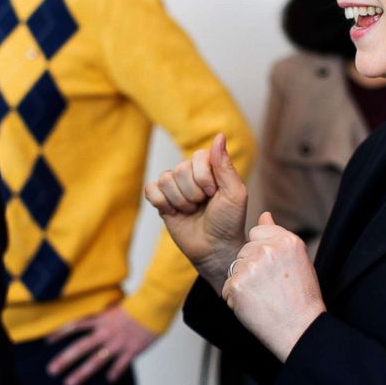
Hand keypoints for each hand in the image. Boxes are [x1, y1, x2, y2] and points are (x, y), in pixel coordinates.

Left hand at [45, 306, 157, 384]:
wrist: (154, 306)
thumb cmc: (136, 305)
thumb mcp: (116, 306)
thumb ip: (104, 315)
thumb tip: (95, 318)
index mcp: (102, 319)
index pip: (76, 325)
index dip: (61, 332)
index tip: (47, 341)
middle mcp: (106, 332)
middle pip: (81, 347)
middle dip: (65, 359)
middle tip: (51, 370)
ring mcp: (118, 343)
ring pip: (96, 361)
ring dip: (81, 373)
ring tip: (69, 384)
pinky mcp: (131, 350)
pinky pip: (120, 365)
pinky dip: (114, 373)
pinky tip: (108, 381)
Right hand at [144, 134, 247, 290]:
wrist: (215, 249)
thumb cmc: (229, 221)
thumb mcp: (234, 193)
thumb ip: (224, 165)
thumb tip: (219, 135)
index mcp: (210, 168)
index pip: (197, 157)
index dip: (203, 177)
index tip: (214, 194)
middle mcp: (192, 174)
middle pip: (179, 170)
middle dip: (192, 193)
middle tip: (203, 206)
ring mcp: (176, 187)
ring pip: (165, 180)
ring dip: (179, 201)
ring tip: (191, 211)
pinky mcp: (162, 201)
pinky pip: (150, 190)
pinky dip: (161, 203)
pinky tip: (174, 213)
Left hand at [222, 212, 326, 361]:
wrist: (300, 329)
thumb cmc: (301, 298)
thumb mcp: (297, 259)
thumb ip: (277, 235)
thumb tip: (264, 215)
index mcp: (286, 240)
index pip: (256, 233)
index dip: (261, 253)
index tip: (273, 270)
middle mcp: (268, 249)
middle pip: (243, 250)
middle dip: (250, 267)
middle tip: (270, 287)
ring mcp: (251, 266)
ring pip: (234, 267)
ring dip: (242, 282)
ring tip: (264, 297)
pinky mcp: (236, 284)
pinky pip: (227, 286)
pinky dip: (235, 298)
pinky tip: (254, 305)